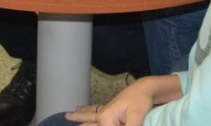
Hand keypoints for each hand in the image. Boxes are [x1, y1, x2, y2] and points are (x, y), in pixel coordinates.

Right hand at [64, 75, 178, 125]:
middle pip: (90, 125)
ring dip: (79, 117)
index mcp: (106, 118)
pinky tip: (79, 109)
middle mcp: (102, 116)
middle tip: (66, 117)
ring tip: (68, 116)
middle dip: (80, 123)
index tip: (120, 122)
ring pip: (89, 119)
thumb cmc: (140, 101)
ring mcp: (105, 113)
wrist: (144, 88)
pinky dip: (86, 112)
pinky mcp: (109, 112)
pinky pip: (93, 114)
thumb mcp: (136, 118)